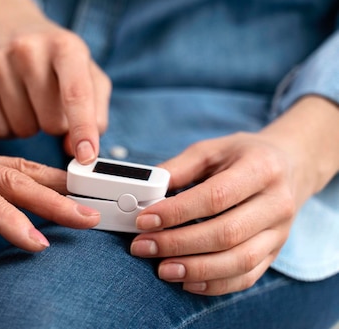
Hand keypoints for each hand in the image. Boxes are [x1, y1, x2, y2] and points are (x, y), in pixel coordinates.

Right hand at [0, 0, 110, 163]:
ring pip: (23, 130)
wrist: (6, 23)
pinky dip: (9, 127)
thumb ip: (95, 113)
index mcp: (64, 46)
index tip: (85, 158)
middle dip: (57, 124)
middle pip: (51, 122)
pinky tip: (11, 103)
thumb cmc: (55, 57)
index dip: (83, 129)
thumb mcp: (87, 73)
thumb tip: (75, 150)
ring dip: (32, 125)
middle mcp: (28, 49)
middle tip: (52, 102)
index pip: (76, 94)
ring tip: (30, 99)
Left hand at [0, 87, 99, 251]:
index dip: (9, 219)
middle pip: (14, 180)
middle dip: (54, 200)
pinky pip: (14, 164)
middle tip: (89, 217)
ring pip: (21, 168)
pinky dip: (42, 174)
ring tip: (88, 200)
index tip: (38, 241)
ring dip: (56, 184)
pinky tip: (60, 183)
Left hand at [131, 96, 338, 294]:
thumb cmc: (244, 156)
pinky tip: (187, 281)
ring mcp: (279, 232)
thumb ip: (179, 168)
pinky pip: (247, 277)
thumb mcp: (212, 150)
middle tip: (144, 246)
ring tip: (162, 269)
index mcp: (261, 169)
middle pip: (226, 233)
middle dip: (179, 244)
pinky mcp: (275, 252)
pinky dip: (216, 284)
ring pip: (239, 261)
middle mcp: (276, 203)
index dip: (177, 212)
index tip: (145, 219)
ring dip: (196, 269)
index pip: (216, 196)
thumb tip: (147, 190)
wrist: (290, 166)